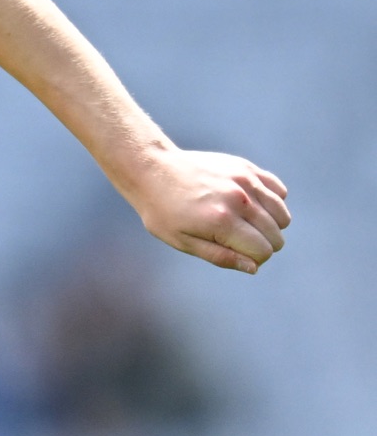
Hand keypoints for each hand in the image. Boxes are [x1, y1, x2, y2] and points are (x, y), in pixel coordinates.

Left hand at [126, 146, 289, 274]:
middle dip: (264, 245)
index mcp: (222, 222)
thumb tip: (254, 268)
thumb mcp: (184, 242)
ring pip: (282, 214)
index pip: (263, 251)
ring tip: (247, 226)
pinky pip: (279, 191)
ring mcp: (246, 180)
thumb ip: (221, 256)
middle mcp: (239, 199)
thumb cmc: (163, 212)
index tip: (238, 255)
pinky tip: (252, 207)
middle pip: (275, 234)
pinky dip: (273, 203)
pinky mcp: (247, 168)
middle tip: (238, 242)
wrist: (154, 171)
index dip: (254, 259)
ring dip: (271, 226)